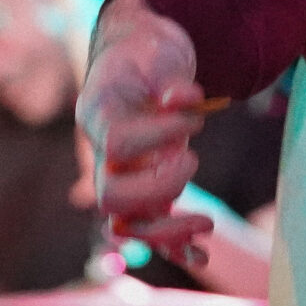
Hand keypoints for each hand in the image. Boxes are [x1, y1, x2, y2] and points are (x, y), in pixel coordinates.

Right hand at [76, 0, 213, 267]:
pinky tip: (201, 255)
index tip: (193, 114)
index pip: (116, 144)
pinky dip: (174, 247)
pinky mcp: (145, 188)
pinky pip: (149, 229)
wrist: (141, 57)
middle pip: (110, 197)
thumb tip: (185, 99)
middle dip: (158, 188)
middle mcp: (102, 152)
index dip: (156, 137)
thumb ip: (170, 77)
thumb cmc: (147, 52)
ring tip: (206, 223)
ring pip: (126, 225)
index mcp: (99, 113)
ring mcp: (122, 175)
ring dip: (166, 231)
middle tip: (192, 158)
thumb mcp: (159, 51)